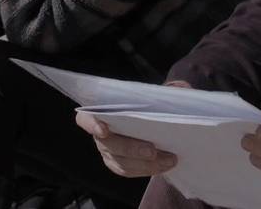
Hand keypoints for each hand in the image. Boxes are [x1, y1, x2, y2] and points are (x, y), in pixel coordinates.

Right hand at [75, 80, 190, 177]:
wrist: (158, 117)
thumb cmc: (152, 103)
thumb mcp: (160, 93)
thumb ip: (165, 90)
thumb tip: (175, 90)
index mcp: (102, 110)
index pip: (85, 118)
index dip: (91, 124)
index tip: (103, 130)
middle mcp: (100, 132)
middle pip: (109, 145)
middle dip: (131, 149)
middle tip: (153, 151)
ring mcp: (108, 150)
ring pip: (121, 162)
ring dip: (145, 164)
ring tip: (168, 160)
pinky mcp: (118, 163)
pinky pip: (129, 170)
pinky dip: (146, 169)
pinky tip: (164, 165)